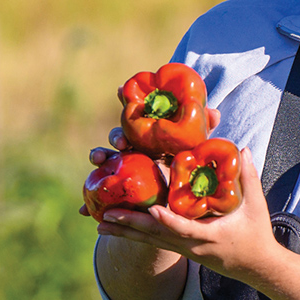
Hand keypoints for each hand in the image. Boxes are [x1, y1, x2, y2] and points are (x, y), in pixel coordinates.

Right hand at [79, 108, 221, 216]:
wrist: (179, 203)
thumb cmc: (187, 166)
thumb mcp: (197, 148)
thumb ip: (204, 130)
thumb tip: (215, 113)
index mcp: (149, 134)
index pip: (136, 113)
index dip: (127, 100)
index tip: (121, 90)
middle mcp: (133, 149)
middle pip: (120, 135)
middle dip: (117, 135)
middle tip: (122, 142)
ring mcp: (123, 168)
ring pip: (106, 160)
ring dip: (99, 157)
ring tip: (96, 160)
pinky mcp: (119, 191)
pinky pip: (101, 196)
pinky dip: (89, 203)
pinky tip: (84, 209)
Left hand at [96, 147, 280, 281]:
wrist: (256, 266)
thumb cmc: (256, 234)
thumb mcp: (256, 205)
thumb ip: (249, 176)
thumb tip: (241, 149)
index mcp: (209, 236)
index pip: (185, 229)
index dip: (168, 220)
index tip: (152, 210)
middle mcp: (192, 246)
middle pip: (157, 236)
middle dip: (131, 225)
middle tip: (105, 215)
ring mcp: (185, 251)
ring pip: (150, 242)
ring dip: (125, 232)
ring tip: (100, 224)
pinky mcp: (183, 250)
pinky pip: (155, 242)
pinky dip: (136, 235)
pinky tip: (119, 229)